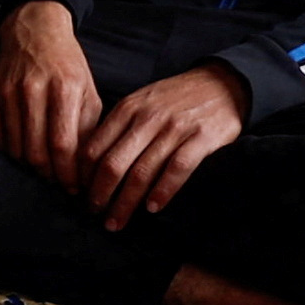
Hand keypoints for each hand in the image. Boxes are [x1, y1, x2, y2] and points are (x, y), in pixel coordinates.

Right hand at [0, 0, 98, 173]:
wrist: (34, 30)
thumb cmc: (67, 66)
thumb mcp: (88, 91)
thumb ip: (88, 129)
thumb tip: (86, 170)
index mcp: (64, 88)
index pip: (63, 145)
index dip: (67, 173)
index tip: (73, 187)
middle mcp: (33, 90)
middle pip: (36, 152)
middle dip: (49, 176)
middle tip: (58, 184)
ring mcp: (8, 93)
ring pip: (15, 149)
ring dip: (30, 168)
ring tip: (44, 172)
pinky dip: (11, 154)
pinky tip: (24, 156)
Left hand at [74, 63, 247, 228]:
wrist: (222, 83)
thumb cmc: (177, 99)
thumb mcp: (142, 102)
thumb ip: (120, 127)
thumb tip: (92, 163)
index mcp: (127, 109)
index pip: (94, 148)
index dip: (84, 177)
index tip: (82, 195)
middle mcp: (147, 118)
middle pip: (113, 164)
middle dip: (99, 195)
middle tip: (95, 213)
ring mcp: (174, 128)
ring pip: (141, 172)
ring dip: (125, 203)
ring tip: (117, 221)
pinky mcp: (201, 138)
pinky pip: (176, 169)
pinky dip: (163, 191)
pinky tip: (153, 207)